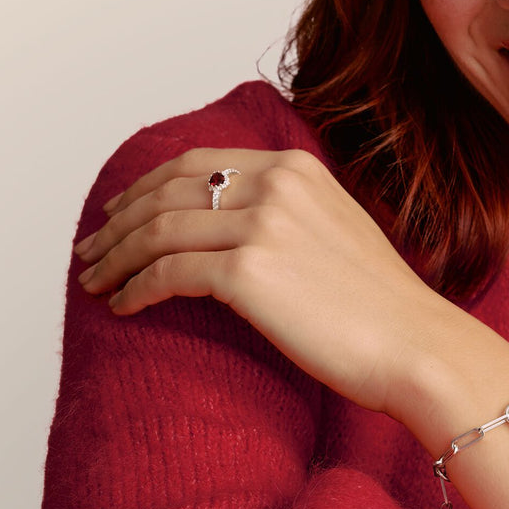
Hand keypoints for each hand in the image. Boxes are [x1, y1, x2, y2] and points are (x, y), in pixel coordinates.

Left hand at [73, 147, 454, 415]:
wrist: (416, 344)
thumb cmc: (382, 306)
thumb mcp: (338, 231)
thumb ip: (288, 213)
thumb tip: (230, 226)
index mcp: (297, 168)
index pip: (198, 163)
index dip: (147, 187)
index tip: (121, 214)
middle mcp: (277, 184)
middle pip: (167, 190)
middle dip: (119, 222)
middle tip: (93, 250)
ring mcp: (263, 224)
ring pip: (157, 230)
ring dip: (115, 257)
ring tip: (95, 282)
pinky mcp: (248, 272)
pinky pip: (166, 273)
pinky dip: (135, 289)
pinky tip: (123, 307)